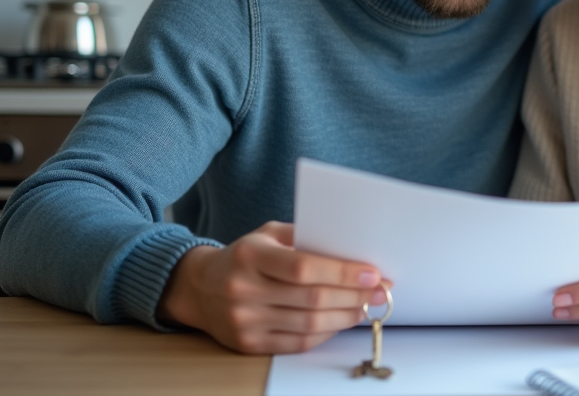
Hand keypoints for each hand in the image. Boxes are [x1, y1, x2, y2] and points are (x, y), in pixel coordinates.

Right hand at [157, 221, 388, 353]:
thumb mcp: (267, 234)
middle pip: (311, 299)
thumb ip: (304, 237)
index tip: (372, 273)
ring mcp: (245, 321)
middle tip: (380, 292)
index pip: (304, 268)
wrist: (199, 288)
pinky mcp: (248, 344)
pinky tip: (341, 321)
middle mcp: (244, 290)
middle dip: (353, 296)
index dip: (343, 273)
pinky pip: (297, 343)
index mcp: (251, 256)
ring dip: (345, 316)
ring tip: (366, 307)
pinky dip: (325, 333)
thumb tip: (350, 248)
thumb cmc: (244, 256)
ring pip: (308, 324)